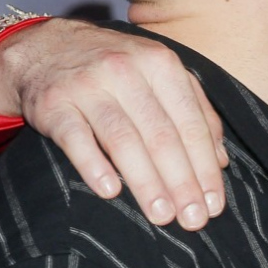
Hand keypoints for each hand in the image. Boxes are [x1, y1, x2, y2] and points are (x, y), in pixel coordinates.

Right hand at [0, 18, 227, 229]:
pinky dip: (93, 165)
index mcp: (160, 64)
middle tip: (193, 220)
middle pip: (161, 134)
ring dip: (145, 181)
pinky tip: (110, 192)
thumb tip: (221, 161)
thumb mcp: (159, 75)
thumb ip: (195, 110)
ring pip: (123, 139)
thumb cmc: (116, 69)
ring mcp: (88, 86)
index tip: (214, 204)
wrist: (46, 48)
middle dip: (181, 181)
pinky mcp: (54, 103)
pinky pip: (75, 138)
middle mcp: (126, 70)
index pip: (191, 123)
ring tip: (162, 215)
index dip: (204, 166)